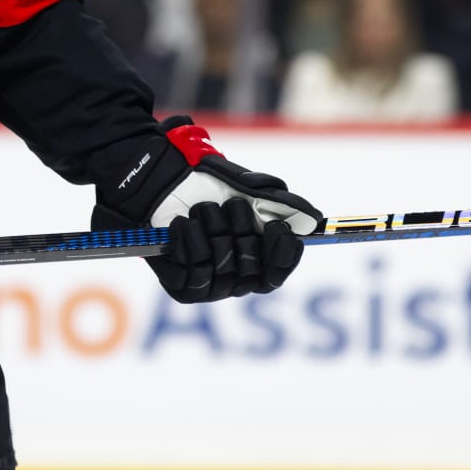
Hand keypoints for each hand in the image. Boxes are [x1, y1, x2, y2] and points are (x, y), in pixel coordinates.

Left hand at [93, 118, 320, 302]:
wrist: (158, 182)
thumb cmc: (205, 186)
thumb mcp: (245, 187)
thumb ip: (280, 201)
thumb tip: (312, 218)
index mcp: (255, 259)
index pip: (278, 272)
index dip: (283, 254)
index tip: (280, 227)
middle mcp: (235, 279)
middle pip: (252, 268)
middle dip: (241, 228)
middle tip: (227, 205)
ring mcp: (210, 286)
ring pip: (224, 265)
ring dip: (213, 226)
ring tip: (201, 209)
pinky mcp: (182, 287)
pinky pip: (196, 269)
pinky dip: (191, 238)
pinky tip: (183, 222)